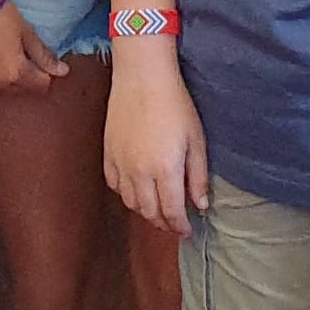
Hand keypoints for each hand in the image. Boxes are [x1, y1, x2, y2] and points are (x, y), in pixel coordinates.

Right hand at [102, 52, 208, 235]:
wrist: (142, 78)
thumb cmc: (175, 104)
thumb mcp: (196, 140)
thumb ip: (198, 176)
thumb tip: (201, 205)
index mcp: (165, 170)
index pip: (172, 212)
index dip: (181, 226)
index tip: (188, 231)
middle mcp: (139, 173)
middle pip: (149, 212)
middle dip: (164, 223)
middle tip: (175, 223)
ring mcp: (121, 164)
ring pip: (131, 203)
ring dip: (146, 211)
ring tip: (158, 209)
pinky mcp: (108, 154)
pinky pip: (115, 186)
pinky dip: (127, 195)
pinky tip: (138, 190)